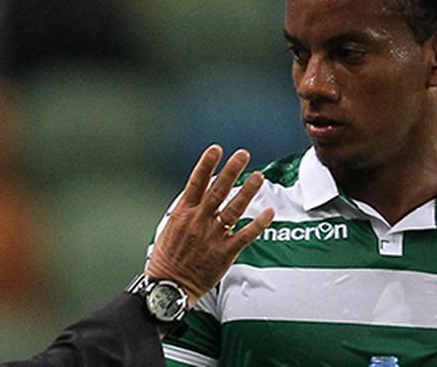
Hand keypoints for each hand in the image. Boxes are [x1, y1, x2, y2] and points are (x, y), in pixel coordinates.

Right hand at [145, 145, 274, 306]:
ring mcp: (213, 236)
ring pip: (234, 209)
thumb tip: (202, 189)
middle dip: (231, 171)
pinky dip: (259, 224)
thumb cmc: (168, 257)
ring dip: (248, 191)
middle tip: (243, 155)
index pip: (196, 183)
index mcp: (183, 213)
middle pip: (218, 191)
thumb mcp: (170, 227)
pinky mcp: (225, 252)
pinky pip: (246, 235)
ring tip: (259, 176)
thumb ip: (187, 208)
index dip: (206, 165)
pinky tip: (269, 212)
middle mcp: (199, 221)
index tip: (217, 149)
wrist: (168, 288)